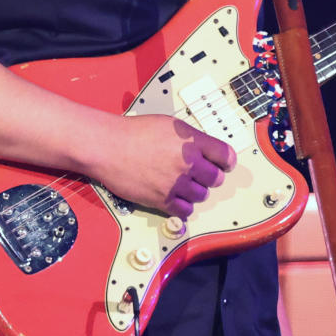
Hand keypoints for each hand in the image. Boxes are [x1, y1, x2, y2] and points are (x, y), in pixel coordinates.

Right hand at [93, 114, 235, 217]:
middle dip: (210, 177)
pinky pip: (185, 210)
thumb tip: (204, 150)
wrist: (108, 147)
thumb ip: (191, 138)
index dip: (226, 161)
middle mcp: (188, 162)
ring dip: (195, 191)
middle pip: (216, 179)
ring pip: (201, 196)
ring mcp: (176, 183)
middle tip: (199, 174)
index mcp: (192, 141)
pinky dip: (183, 206)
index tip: (222, 164)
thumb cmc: (134, 132)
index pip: (226, 156)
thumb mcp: (169, 125)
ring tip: (182, 183)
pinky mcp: (162, 200)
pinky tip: (175, 196)